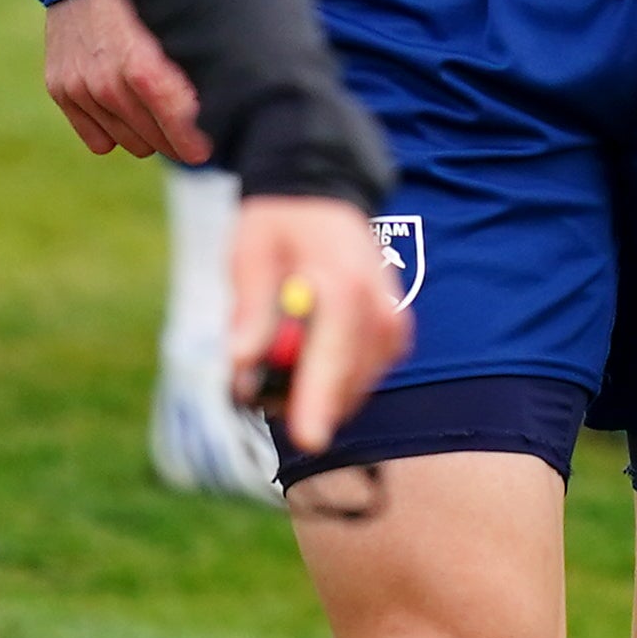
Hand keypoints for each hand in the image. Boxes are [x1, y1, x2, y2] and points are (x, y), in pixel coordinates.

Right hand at [43, 0, 208, 161]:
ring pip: (129, 143)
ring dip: (147, 131)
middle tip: (189, 118)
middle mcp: (109, 84)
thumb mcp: (183, 21)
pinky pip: (98, 140)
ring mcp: (81, 88)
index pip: (181, 132)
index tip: (209, 143)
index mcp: (145, 69)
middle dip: (177, 136)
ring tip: (156, 100)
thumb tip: (232, 107)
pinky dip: (114, 128)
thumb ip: (202, 66)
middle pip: (157, 142)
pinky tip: (126, 101)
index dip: (200, 143)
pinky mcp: (60, 87)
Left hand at [230, 191, 411, 451]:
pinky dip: (331, 378)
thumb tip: (242, 361)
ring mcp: (391, 324)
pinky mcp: (394, 337)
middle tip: (250, 391)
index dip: (321, 397)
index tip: (308, 439)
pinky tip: (309, 347)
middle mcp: (379, 306)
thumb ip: (251, 309)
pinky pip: (362, 380)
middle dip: (301, 401)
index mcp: (343, 282)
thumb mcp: (250, 254)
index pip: (336, 350)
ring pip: (355, 387)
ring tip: (277, 347)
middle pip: (348, 381)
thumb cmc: (280, 226)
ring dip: (312, 390)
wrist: (321, 198)